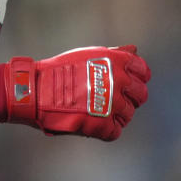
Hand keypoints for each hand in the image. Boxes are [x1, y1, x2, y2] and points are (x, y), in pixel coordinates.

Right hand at [4, 45, 150, 140]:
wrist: (38, 90)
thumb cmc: (59, 70)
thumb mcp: (89, 54)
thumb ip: (115, 53)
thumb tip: (133, 49)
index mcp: (117, 62)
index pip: (143, 72)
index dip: (136, 78)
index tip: (127, 83)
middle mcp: (119, 82)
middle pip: (140, 95)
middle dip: (129, 97)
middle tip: (110, 98)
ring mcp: (113, 104)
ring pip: (128, 114)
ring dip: (116, 113)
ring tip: (97, 110)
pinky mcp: (103, 124)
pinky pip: (115, 131)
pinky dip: (105, 129)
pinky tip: (92, 120)